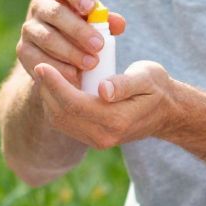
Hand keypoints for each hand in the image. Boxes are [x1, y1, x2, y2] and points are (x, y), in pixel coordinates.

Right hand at [16, 0, 127, 82]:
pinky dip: (58, 69)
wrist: (58, 60)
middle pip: (56, 13)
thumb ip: (107, 23)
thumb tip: (119, 23)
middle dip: (79, 30)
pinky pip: (39, 59)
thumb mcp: (96, 27)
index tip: (91, 7)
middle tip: (98, 45)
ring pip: (48, 37)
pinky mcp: (23, 50)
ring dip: (71, 52)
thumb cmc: (82, 36)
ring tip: (91, 64)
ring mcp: (30, 29)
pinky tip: (74, 76)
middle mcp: (41, 8)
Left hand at [29, 58, 175, 149]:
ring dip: (48, 98)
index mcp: (116, 121)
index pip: (74, 104)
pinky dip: (55, 104)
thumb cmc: (157, 89)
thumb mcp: (147, 78)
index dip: (54, 84)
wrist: (167, 113)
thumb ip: (125, 84)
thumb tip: (103, 89)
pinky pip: (65, 123)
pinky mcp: (92, 138)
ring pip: (59, 121)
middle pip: (61, 114)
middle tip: (38, 65)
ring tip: (44, 75)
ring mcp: (97, 141)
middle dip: (46, 90)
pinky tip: (54, 86)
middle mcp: (104, 137)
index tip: (41, 65)